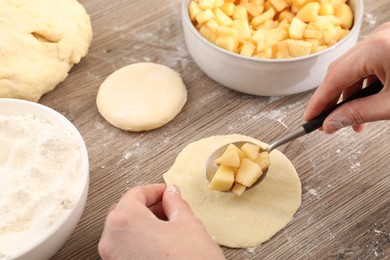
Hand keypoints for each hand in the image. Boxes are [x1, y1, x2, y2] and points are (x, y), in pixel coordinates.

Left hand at [98, 184, 224, 259]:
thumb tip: (171, 194)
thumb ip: (175, 202)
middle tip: (168, 205)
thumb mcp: (188, 223)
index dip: (154, 190)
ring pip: (125, 231)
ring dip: (144, 223)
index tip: (166, 191)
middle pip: (125, 211)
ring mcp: (114, 259)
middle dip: (148, 206)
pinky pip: (126, 248)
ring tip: (168, 225)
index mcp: (125, 220)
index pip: (135, 194)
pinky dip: (141, 239)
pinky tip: (161, 242)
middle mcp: (112, 241)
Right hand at [303, 22, 389, 132]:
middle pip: (341, 70)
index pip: (335, 78)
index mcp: (378, 48)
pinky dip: (364, 83)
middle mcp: (380, 37)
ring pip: (355, 68)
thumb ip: (358, 114)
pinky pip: (369, 63)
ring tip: (354, 119)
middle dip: (332, 99)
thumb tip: (330, 124)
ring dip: (350, 94)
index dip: (318, 102)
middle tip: (326, 121)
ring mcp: (386, 38)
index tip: (309, 118)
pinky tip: (366, 102)